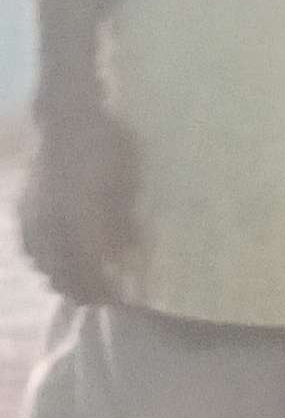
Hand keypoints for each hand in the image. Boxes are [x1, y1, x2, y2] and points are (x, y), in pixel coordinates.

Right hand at [19, 92, 139, 301]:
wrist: (66, 115)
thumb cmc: (106, 145)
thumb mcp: (128, 182)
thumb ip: (125, 223)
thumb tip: (127, 256)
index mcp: (79, 224)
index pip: (90, 274)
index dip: (106, 292)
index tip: (123, 301)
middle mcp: (52, 228)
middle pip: (64, 278)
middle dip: (84, 292)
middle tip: (104, 297)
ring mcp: (33, 220)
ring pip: (43, 267)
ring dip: (62, 280)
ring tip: (82, 282)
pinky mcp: (23, 209)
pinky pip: (30, 248)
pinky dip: (45, 260)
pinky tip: (56, 259)